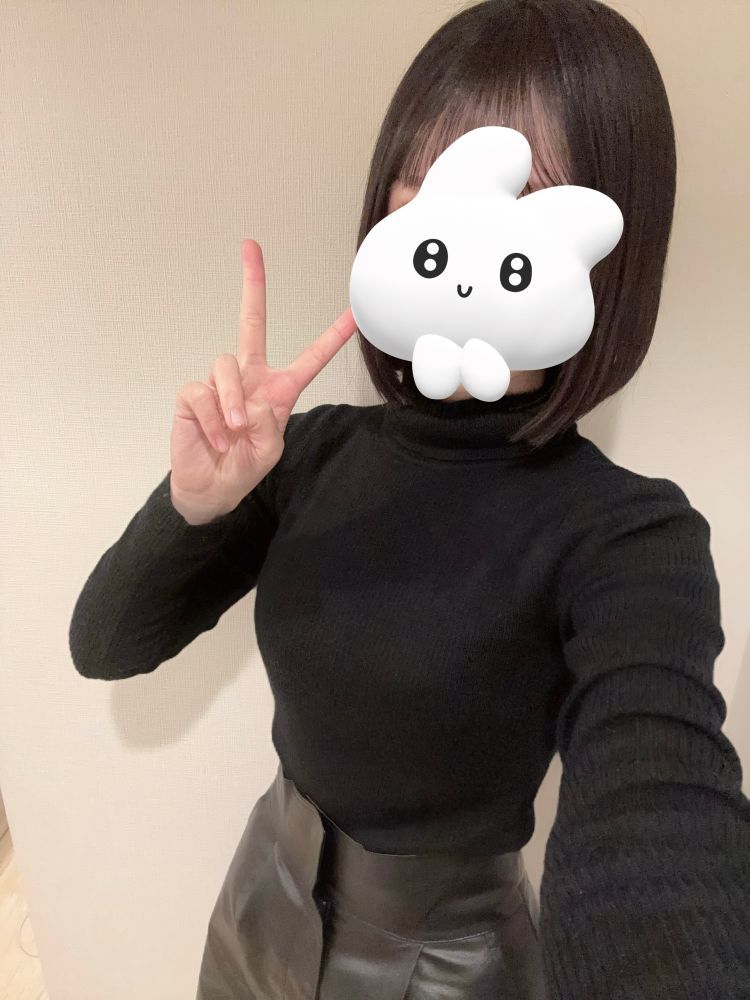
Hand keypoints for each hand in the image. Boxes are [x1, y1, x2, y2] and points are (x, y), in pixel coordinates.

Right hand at [169, 238, 356, 522]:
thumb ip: (269, 423)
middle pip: (252, 323)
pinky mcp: (193, 395)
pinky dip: (213, 418)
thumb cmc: (243, 467)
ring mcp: (220, 384)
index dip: (331, 338)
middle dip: (253, 285)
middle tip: (251, 247)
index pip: (309, 358)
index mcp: (278, 390)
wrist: (210, 488)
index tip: (353, 314)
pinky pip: (202, 392)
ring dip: (233, 402)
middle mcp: (249, 379)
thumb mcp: (270, 449)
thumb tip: (251, 401)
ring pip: (226, 367)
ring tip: (236, 431)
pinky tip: (218, 438)